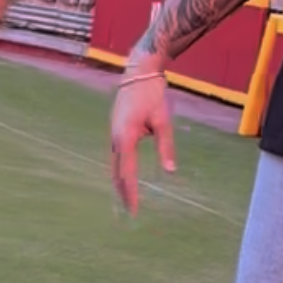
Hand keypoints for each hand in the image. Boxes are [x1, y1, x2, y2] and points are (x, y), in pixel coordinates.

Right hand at [110, 55, 175, 214]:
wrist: (139, 70)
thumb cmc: (153, 94)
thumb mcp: (163, 121)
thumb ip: (166, 147)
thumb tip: (170, 171)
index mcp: (125, 137)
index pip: (127, 173)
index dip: (130, 193)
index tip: (133, 210)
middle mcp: (115, 137)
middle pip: (116, 172)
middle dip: (122, 192)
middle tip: (128, 212)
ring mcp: (112, 132)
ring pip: (114, 164)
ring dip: (120, 181)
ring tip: (126, 199)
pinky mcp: (115, 128)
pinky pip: (115, 154)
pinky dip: (119, 168)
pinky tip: (125, 175)